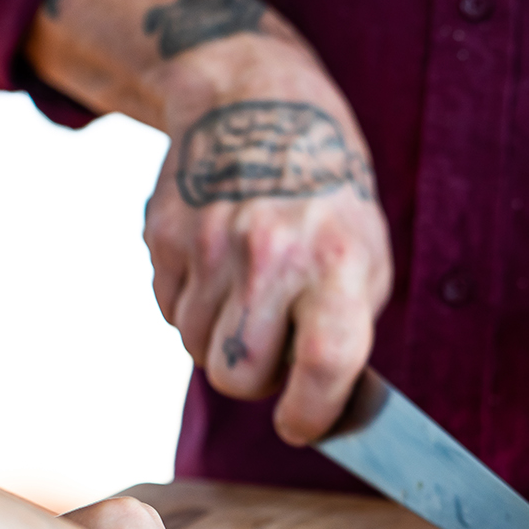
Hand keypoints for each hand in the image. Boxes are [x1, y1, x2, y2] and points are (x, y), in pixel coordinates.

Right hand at [23, 0, 391, 444]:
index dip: (312, 414)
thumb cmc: (326, 193)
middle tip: (275, 351)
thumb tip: (323, 405)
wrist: (254, 102)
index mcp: (335, 259)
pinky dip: (193, 309)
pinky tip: (219, 269)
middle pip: (239, 377)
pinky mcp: (163, 236)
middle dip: (256, 381)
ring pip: (196, 351)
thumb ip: (346, 328)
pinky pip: (170, 312)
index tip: (303, 426)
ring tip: (249, 297)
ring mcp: (208, 244)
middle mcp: (270, 253)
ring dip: (221, 343)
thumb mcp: (365, 253)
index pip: (324, 364)